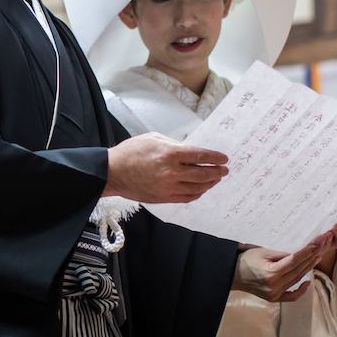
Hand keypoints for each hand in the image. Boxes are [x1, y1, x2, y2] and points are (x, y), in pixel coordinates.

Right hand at [103, 133, 227, 202]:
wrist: (112, 172)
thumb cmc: (130, 153)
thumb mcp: (153, 138)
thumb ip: (174, 144)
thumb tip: (190, 150)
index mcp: (170, 153)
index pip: (200, 156)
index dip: (215, 158)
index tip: (223, 158)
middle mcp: (171, 172)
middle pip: (203, 174)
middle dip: (217, 172)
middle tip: (224, 170)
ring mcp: (168, 187)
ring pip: (197, 188)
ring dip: (209, 183)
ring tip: (215, 179)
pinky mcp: (163, 198)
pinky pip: (186, 198)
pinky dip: (197, 193)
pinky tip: (201, 189)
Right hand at [231, 241, 322, 301]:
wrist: (231, 274)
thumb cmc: (245, 260)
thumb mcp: (263, 252)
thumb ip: (282, 255)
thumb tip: (299, 255)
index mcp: (271, 273)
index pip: (294, 261)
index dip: (306, 253)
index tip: (315, 246)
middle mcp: (274, 285)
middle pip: (298, 271)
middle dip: (310, 259)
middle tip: (319, 250)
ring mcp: (274, 293)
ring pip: (296, 280)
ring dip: (307, 269)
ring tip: (316, 259)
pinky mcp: (273, 298)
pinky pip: (291, 296)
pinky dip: (300, 291)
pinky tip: (307, 282)